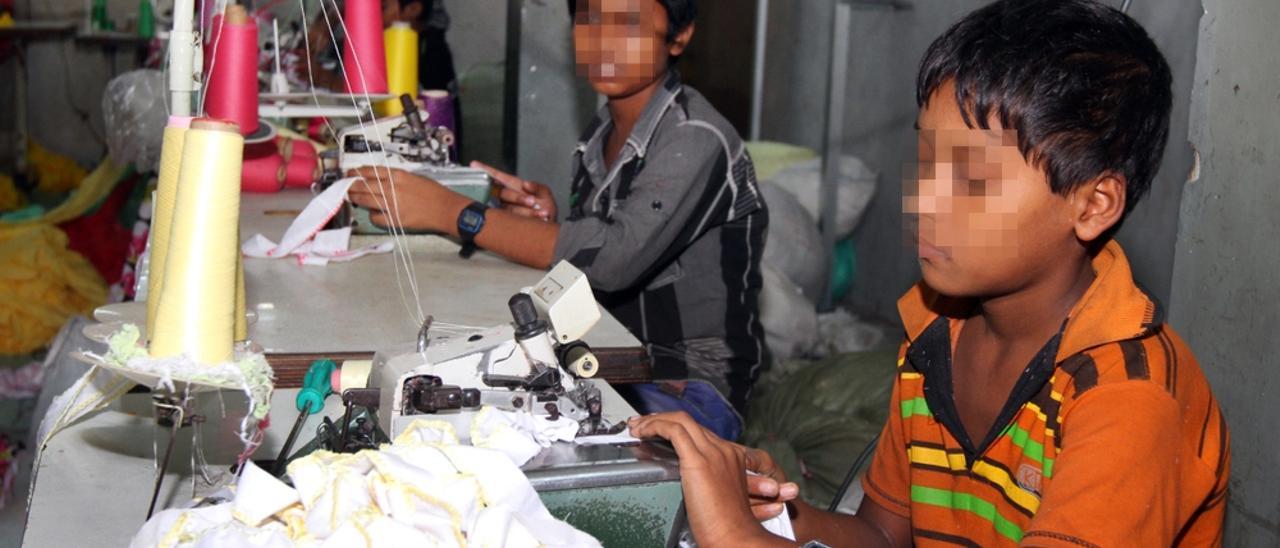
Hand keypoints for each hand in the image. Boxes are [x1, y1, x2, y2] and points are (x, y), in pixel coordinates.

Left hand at [346, 166, 466, 232]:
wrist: (446, 209)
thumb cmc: (434, 192)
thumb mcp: (415, 177)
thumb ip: (397, 178)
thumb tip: (380, 180)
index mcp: (398, 176)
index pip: (371, 171)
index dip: (357, 172)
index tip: (350, 172)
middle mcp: (392, 188)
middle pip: (364, 185)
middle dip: (350, 184)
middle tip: (344, 184)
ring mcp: (392, 205)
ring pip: (365, 200)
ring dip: (355, 198)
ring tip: (350, 197)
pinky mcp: (394, 220)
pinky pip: (376, 217)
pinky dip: (372, 215)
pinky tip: (373, 213)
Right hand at [472, 161, 556, 221]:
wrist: (548, 226)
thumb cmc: (544, 207)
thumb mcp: (545, 194)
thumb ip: (538, 187)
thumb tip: (525, 184)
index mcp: (514, 186)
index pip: (498, 177)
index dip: (486, 171)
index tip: (474, 164)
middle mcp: (506, 198)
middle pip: (504, 194)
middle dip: (518, 197)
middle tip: (534, 202)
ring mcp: (506, 210)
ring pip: (511, 209)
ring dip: (528, 211)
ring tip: (544, 212)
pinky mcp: (509, 223)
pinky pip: (517, 220)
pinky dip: (533, 218)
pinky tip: (543, 216)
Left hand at [628, 412, 792, 546]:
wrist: (736, 538)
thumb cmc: (728, 528)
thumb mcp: (721, 497)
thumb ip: (707, 483)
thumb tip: (690, 484)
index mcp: (732, 457)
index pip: (699, 432)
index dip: (676, 428)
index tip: (659, 430)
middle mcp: (724, 450)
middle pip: (689, 423)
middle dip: (662, 420)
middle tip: (642, 425)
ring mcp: (713, 453)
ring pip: (680, 421)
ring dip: (655, 421)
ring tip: (637, 427)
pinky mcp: (699, 461)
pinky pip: (674, 431)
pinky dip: (655, 426)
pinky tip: (643, 432)